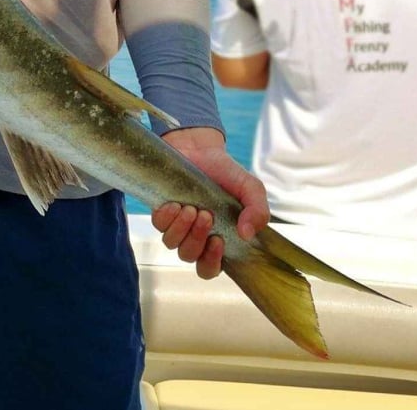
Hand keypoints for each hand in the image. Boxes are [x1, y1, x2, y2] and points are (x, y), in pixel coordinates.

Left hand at [153, 127, 269, 279]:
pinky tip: (176, 204)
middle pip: (189, 256)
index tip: (218, 242)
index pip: (209, 268)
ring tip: (192, 208)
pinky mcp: (160, 211)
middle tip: (206, 216)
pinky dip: (167, 217)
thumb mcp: (250, 189)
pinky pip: (158, 225)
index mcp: (218, 238)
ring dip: (182, 228)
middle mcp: (195, 236)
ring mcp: (176, 224)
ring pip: (172, 244)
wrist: (200, 147)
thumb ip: (258, 211)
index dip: (211, 263)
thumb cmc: (225, 173)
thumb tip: (247, 234)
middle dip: (196, 240)